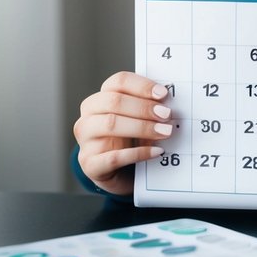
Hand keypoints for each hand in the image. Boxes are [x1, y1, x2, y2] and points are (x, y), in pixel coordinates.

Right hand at [73, 71, 173, 195]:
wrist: (120, 174)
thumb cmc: (131, 141)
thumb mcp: (139, 121)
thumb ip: (150, 108)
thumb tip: (170, 102)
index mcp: (100, 99)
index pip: (118, 82)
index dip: (142, 86)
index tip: (163, 94)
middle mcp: (88, 117)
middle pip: (113, 101)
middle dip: (143, 107)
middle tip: (167, 115)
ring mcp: (86, 141)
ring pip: (110, 124)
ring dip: (141, 127)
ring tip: (165, 132)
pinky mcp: (90, 164)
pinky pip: (114, 157)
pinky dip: (139, 153)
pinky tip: (157, 151)